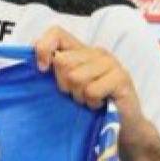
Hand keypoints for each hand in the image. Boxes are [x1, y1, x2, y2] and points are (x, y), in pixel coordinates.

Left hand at [33, 26, 149, 135]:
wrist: (125, 127)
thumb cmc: (93, 106)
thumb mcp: (69, 87)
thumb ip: (55, 71)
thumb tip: (34, 57)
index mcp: (82, 51)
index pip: (56, 33)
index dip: (44, 48)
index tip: (42, 70)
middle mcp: (97, 52)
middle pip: (62, 61)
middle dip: (64, 85)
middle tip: (76, 95)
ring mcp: (111, 63)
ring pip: (76, 77)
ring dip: (79, 96)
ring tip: (89, 101)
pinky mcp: (121, 78)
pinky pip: (91, 90)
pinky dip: (92, 103)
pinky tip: (100, 104)